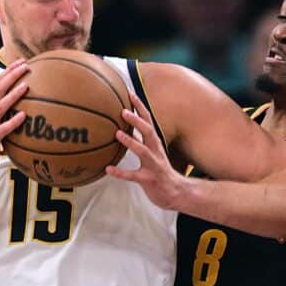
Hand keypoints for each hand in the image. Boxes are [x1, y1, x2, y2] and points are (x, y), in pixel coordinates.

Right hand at [0, 59, 28, 179]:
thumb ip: (4, 114)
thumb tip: (25, 107)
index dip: (9, 71)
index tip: (22, 62)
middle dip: (12, 75)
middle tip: (26, 66)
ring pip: (0, 106)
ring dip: (13, 95)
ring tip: (26, 86)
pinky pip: (3, 129)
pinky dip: (13, 121)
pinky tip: (24, 116)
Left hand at [105, 93, 185, 209]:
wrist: (176, 193)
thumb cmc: (159, 171)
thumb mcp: (152, 152)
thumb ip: (140, 140)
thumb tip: (121, 128)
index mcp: (155, 143)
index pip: (148, 120)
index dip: (140, 107)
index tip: (129, 93)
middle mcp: (155, 151)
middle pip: (148, 131)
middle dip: (137, 120)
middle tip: (123, 111)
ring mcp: (153, 166)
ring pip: (143, 151)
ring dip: (131, 141)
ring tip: (117, 134)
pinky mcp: (149, 180)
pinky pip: (133, 176)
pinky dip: (121, 172)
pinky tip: (108, 169)